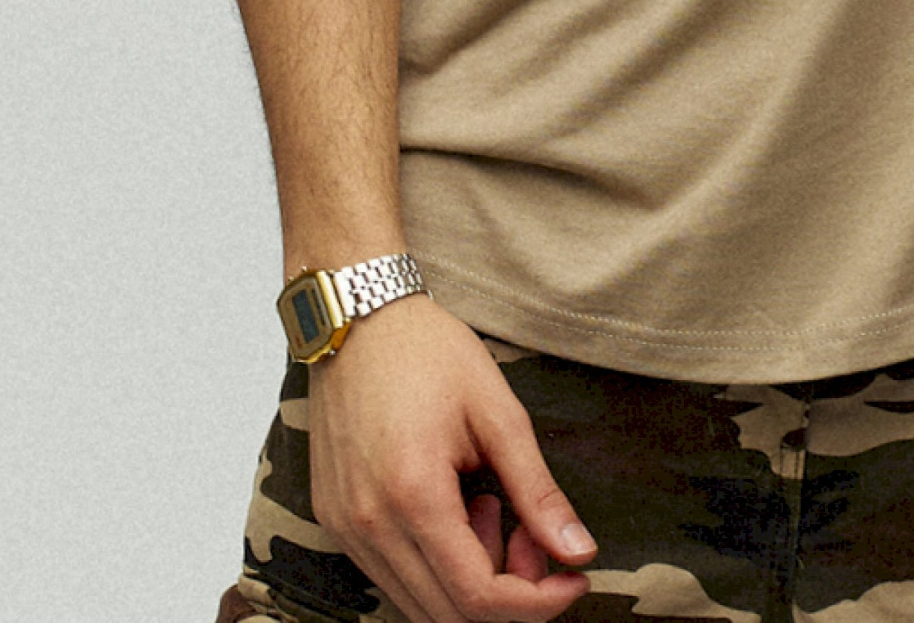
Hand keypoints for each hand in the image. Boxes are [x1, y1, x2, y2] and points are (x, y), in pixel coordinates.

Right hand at [306, 294, 596, 622]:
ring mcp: (345, 528)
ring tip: (491, 508)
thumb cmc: (427, 352)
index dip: (536, 603)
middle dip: (508, 591)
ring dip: (470, 580)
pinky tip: (456, 507)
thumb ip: (537, 491)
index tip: (575, 577)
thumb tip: (579, 550)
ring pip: (418, 603)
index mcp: (413, 494)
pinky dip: (436, 564)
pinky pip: (392, 576)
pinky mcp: (334, 521)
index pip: (477, 596)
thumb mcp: (497, 411)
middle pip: (449, 613)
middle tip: (534, 535)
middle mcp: (369, 525)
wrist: (358, 318)